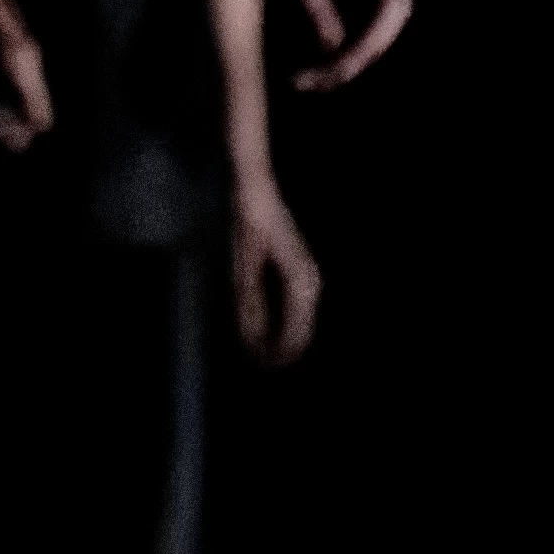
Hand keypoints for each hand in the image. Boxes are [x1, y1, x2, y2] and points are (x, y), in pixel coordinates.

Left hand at [204, 0, 411, 90]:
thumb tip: (333, 43)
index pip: (389, 1)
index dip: (369, 42)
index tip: (333, 68)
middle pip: (380, 19)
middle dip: (352, 55)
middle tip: (310, 82)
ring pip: (361, 26)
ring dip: (337, 56)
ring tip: (298, 80)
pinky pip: (337, 21)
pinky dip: (320, 45)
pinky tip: (292, 63)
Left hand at [228, 174, 323, 366]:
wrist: (256, 187)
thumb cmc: (247, 220)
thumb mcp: (241, 262)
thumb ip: (248, 301)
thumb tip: (250, 338)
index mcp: (301, 284)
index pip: (295, 334)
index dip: (277, 354)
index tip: (260, 365)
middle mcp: (311, 283)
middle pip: (301, 331)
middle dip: (280, 351)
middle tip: (257, 364)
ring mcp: (308, 277)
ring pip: (300, 321)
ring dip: (281, 338)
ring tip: (258, 352)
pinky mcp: (299, 272)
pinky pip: (294, 307)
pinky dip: (282, 322)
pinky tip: (265, 328)